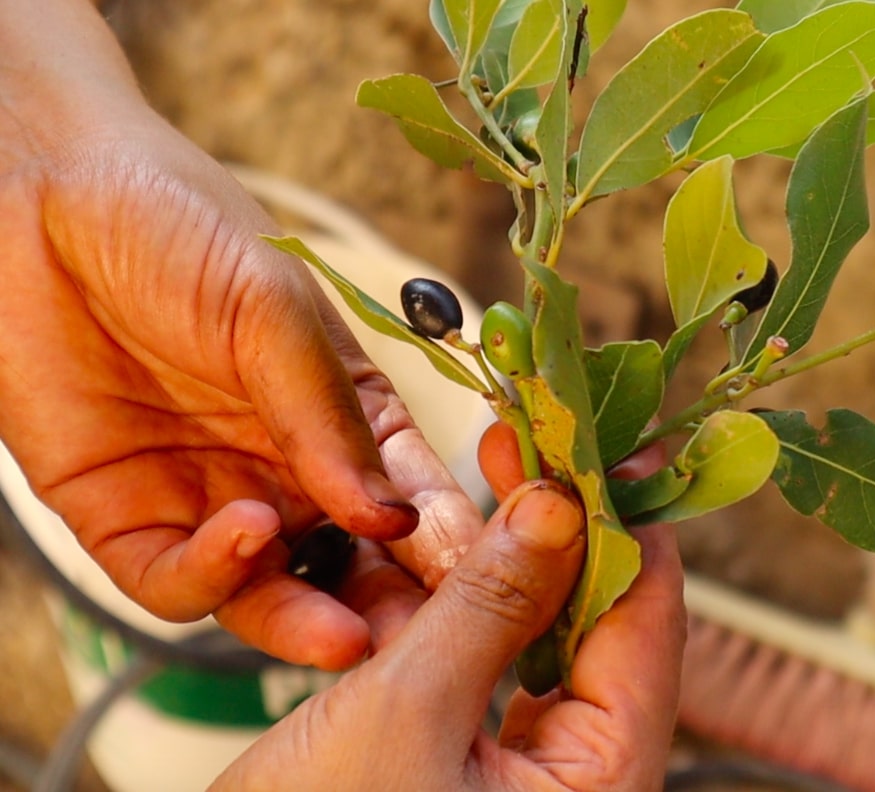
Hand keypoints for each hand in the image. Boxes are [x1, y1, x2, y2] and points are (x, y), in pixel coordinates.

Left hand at [0, 0, 481, 665]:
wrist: (40, 198)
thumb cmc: (180, 229)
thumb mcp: (274, 311)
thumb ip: (329, 417)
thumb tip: (395, 516)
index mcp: (346, 421)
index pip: (416, 499)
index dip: (455, 543)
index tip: (498, 574)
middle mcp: (288, 474)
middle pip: (353, 570)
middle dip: (390, 614)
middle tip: (422, 647)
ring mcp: (211, 502)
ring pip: (269, 598)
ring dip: (308, 622)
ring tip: (345, 632)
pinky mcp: (127, 521)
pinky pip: (176, 582)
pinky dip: (214, 575)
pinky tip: (246, 534)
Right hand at [210, 424, 685, 791]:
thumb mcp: (407, 708)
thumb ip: (490, 602)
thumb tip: (560, 505)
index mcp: (604, 788)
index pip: (648, 624)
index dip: (617, 522)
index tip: (584, 446)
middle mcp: (584, 783)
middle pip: (598, 624)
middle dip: (557, 531)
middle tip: (520, 449)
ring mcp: (531, 775)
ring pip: (541, 637)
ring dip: (504, 562)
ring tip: (480, 483)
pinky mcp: (478, 764)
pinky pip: (491, 665)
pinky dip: (465, 609)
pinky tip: (436, 556)